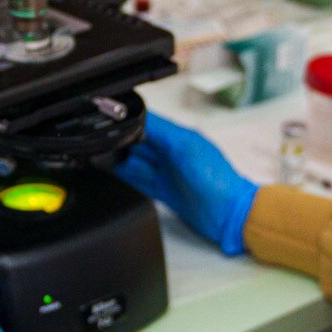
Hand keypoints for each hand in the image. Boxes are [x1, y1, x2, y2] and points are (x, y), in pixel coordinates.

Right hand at [114, 113, 259, 255]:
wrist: (229, 214)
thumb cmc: (216, 178)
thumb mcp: (186, 147)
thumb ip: (162, 131)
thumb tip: (139, 117)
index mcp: (178, 137)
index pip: (147, 124)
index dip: (129, 123)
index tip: (111, 123)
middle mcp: (171, 153)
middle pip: (138, 143)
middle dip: (121, 143)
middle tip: (102, 144)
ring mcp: (167, 173)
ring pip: (135, 162)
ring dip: (120, 161)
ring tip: (102, 157)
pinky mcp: (163, 192)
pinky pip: (138, 181)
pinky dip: (125, 178)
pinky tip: (113, 174)